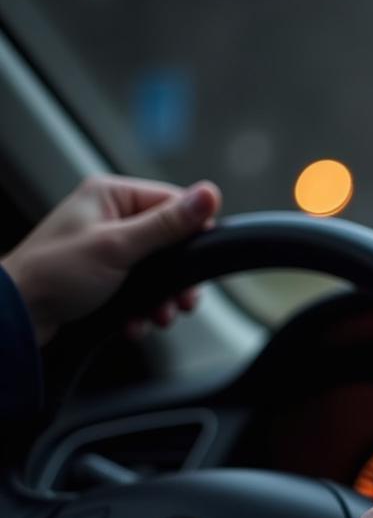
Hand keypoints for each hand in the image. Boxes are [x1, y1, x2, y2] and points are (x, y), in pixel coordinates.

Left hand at [2, 175, 221, 344]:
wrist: (18, 315)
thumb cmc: (54, 274)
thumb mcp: (118, 246)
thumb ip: (167, 224)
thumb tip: (209, 195)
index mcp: (112, 196)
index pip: (173, 203)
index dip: (192, 234)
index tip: (200, 262)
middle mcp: (111, 217)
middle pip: (170, 242)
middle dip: (177, 278)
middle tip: (183, 300)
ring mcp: (109, 248)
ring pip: (158, 271)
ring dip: (162, 299)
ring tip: (158, 317)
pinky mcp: (106, 276)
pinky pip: (141, 290)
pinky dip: (143, 310)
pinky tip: (135, 323)